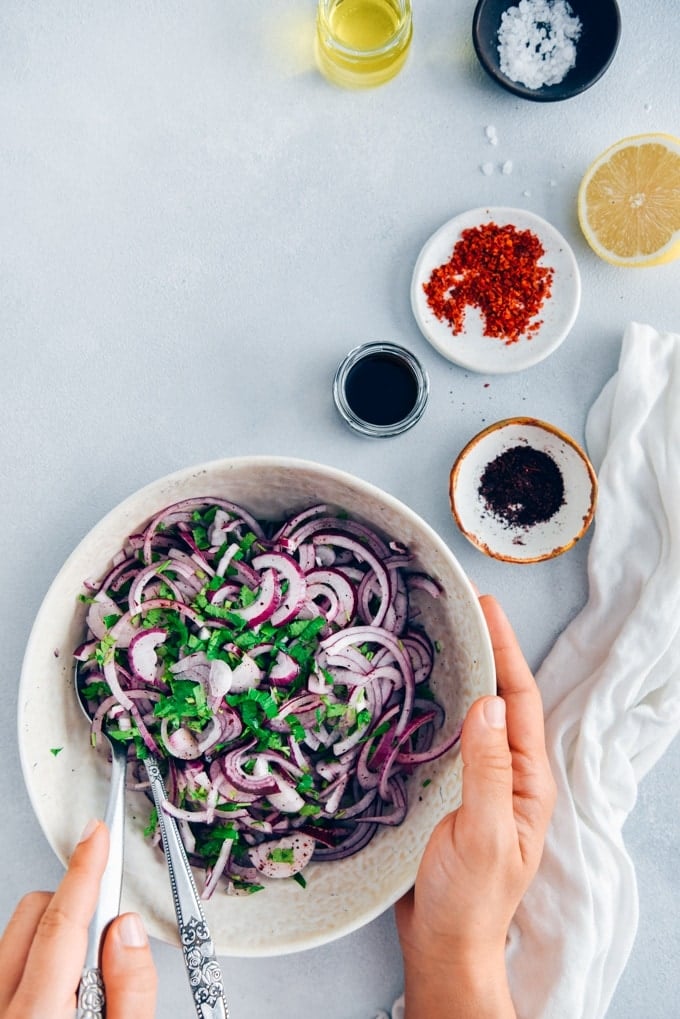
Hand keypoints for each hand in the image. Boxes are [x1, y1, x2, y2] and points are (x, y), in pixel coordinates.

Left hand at [0, 819, 156, 1018]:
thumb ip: (132, 990)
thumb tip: (128, 929)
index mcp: (36, 1016)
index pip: (62, 924)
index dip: (85, 871)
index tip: (98, 833)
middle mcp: (2, 1008)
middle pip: (33, 914)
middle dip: (74, 908)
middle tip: (108, 945)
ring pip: (17, 933)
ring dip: (53, 938)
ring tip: (83, 984)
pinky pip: (8, 959)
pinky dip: (35, 959)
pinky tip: (59, 994)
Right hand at [395, 595, 556, 1018]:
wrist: (443, 943)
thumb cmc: (470, 898)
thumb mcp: (483, 834)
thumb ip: (487, 770)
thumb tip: (488, 702)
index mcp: (527, 779)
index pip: (520, 699)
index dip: (506, 649)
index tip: (486, 607)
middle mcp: (508, 772)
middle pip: (500, 698)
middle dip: (486, 649)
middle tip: (460, 607)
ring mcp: (478, 780)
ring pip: (472, 714)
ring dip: (460, 673)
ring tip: (439, 635)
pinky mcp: (449, 790)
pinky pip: (447, 736)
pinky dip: (435, 705)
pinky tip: (417, 692)